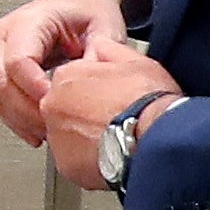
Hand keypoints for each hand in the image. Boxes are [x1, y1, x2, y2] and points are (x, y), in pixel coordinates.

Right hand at [0, 0, 149, 147]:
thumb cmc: (90, 10)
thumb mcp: (105, 31)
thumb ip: (97, 61)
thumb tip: (88, 92)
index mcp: (29, 22)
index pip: (19, 63)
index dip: (37, 92)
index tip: (61, 110)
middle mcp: (4, 34)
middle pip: (1, 82)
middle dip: (27, 113)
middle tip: (56, 130)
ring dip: (19, 120)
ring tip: (48, 135)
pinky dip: (14, 117)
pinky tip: (35, 131)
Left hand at [40, 43, 183, 192]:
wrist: (157, 138)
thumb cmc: (149, 102)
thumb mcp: (134, 61)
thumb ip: (109, 50)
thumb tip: (99, 45)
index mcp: (67, 77)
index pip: (70, 82)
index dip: (93, 93)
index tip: (107, 101)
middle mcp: (53, 105)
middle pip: (64, 110)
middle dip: (84, 116)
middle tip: (112, 122)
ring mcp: (56, 135)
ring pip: (66, 137)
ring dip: (85, 139)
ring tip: (114, 140)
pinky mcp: (65, 163)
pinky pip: (73, 162)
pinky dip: (88, 162)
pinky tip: (111, 156)